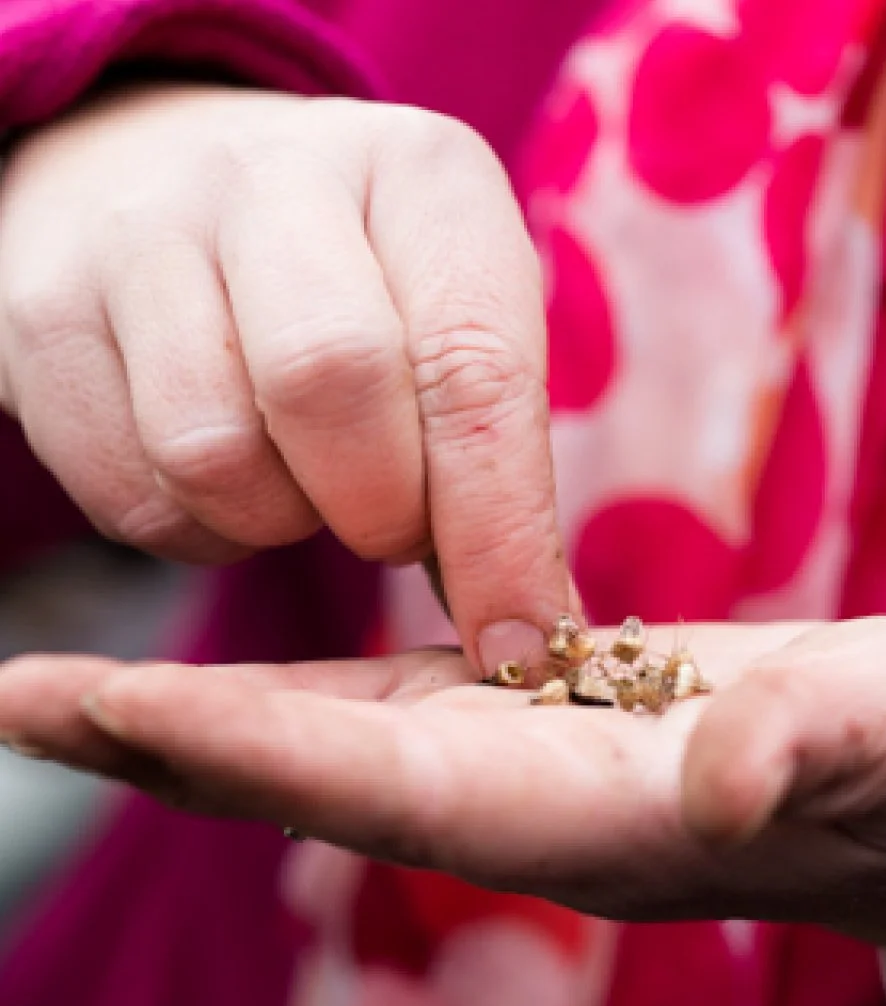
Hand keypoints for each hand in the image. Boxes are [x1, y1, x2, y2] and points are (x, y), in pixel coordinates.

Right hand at [0, 84, 568, 671]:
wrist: (172, 181)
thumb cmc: (360, 277)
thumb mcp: (452, 313)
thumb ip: (496, 449)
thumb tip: (529, 626)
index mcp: (417, 174)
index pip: (473, 369)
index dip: (500, 531)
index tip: (517, 643)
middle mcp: (273, 177)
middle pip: (331, 388)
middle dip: (379, 509)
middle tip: (393, 527)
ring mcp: (139, 236)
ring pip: (214, 457)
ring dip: (279, 521)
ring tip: (305, 482)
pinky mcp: (43, 315)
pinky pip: (130, 495)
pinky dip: (201, 529)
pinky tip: (233, 478)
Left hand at [3, 617, 885, 1005]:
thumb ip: (819, 749)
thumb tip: (732, 773)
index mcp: (592, 815)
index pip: (383, 787)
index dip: (237, 749)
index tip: (88, 708)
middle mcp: (529, 801)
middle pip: (317, 776)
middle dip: (166, 741)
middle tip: (21, 694)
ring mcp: (528, 763)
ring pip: (337, 742)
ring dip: (208, 717)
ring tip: (79, 683)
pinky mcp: (545, 717)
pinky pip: (395, 708)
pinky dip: (300, 697)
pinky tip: (238, 670)